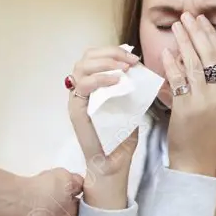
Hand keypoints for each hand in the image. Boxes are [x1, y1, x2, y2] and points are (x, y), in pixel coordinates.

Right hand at [68, 46, 140, 208]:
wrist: (113, 164)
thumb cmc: (121, 139)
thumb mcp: (131, 107)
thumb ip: (131, 88)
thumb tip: (139, 68)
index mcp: (93, 86)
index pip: (96, 57)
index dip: (114, 51)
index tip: (134, 58)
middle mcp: (82, 89)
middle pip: (86, 57)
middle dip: (111, 53)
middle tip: (131, 61)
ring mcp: (77, 98)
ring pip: (81, 66)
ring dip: (105, 62)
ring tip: (124, 70)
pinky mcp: (75, 109)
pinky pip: (82, 85)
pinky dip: (100, 78)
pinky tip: (116, 81)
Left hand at [162, 12, 215, 175]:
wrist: (197, 159)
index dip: (212, 37)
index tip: (203, 22)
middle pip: (207, 57)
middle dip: (197, 33)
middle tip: (187, 16)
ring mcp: (200, 101)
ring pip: (192, 65)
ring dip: (183, 43)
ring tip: (176, 26)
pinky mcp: (183, 107)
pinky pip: (177, 81)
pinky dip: (171, 65)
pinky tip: (166, 51)